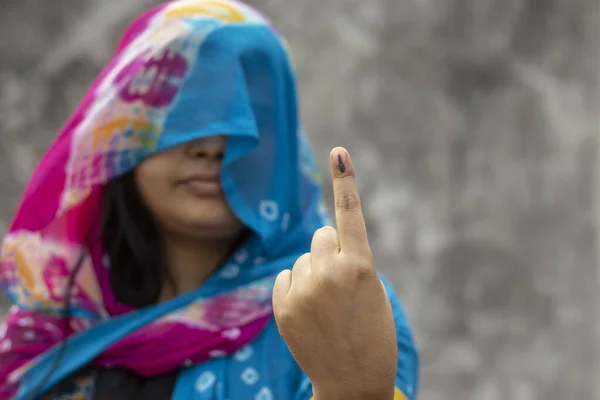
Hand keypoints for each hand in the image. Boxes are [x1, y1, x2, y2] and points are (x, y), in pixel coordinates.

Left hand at [273, 147, 397, 399]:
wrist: (353, 382)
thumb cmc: (372, 334)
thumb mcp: (371, 291)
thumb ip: (349, 261)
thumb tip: (320, 240)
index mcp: (361, 266)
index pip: (350, 214)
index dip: (345, 181)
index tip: (339, 152)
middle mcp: (330, 272)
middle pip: (321, 235)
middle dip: (329, 250)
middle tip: (340, 283)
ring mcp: (303, 290)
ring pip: (303, 258)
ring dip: (313, 273)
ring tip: (327, 307)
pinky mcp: (283, 306)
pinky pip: (286, 277)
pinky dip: (295, 288)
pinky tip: (309, 312)